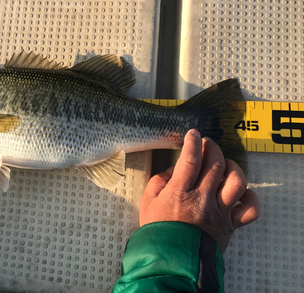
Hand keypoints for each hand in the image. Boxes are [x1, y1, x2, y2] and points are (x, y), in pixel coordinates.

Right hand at [140, 129, 259, 251]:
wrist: (170, 263)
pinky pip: (249, 209)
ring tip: (223, 163)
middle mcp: (202, 199)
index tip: (192, 134)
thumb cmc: (157, 233)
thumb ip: (159, 181)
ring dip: (231, 166)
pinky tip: (240, 191)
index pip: (190, 158)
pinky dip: (249, 196)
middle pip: (215, 164)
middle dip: (211, 147)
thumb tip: (174, 169)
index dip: (192, 141)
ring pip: (236, 181)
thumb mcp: (147, 203)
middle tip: (207, 143)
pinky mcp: (230, 226)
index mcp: (179, 192)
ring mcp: (219, 212)